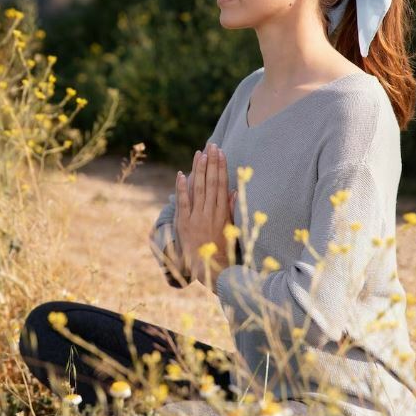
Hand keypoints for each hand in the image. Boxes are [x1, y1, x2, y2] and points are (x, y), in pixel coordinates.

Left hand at [175, 143, 235, 288]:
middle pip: (211, 183)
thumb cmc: (223, 250)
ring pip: (198, 189)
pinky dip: (182, 188)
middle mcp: (210, 213)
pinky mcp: (184, 224)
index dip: (221, 168)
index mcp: (223, 213)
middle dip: (211, 163)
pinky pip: (183, 203)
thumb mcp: (232, 229)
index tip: (221, 153)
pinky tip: (181, 174)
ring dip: (198, 170)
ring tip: (199, 154)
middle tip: (211, 146)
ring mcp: (196, 218)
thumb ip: (231, 209)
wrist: (210, 270)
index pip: (222, 185)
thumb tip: (234, 190)